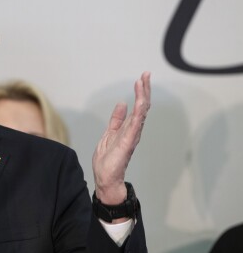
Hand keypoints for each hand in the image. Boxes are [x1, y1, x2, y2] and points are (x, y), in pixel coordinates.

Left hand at [92, 72, 150, 205]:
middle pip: (142, 107)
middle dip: (144, 90)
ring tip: (143, 81)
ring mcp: (132, 136)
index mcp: (128, 128)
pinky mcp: (128, 142)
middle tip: (146, 74)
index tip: (141, 78)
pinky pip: (136, 124)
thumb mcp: (108, 134)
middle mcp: (133, 130)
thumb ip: (116, 120)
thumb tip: (122, 104)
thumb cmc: (108, 160)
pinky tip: (142, 101)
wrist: (106, 178)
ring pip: (141, 112)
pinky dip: (139, 112)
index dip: (140, 92)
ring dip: (143, 96)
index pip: (136, 107)